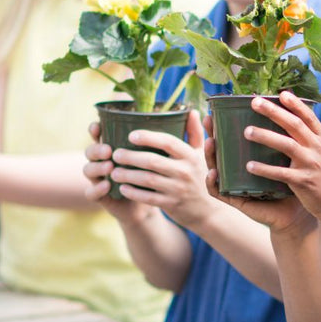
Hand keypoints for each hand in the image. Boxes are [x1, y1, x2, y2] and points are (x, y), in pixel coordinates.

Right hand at [81, 121, 153, 224]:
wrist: (146, 206)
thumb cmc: (150, 177)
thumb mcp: (153, 159)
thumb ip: (154, 144)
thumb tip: (173, 121)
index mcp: (112, 148)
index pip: (98, 135)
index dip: (95, 130)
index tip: (98, 125)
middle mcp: (102, 161)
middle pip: (90, 151)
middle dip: (97, 149)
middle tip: (109, 150)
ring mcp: (98, 179)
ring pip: (88, 170)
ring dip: (97, 167)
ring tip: (109, 167)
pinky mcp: (99, 196)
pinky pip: (91, 192)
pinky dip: (97, 188)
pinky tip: (107, 185)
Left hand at [90, 110, 218, 228]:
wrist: (207, 210)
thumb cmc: (200, 176)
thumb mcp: (201, 155)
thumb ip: (195, 132)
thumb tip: (191, 111)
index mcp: (190, 155)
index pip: (168, 142)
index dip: (148, 137)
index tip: (131, 135)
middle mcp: (185, 171)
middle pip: (153, 161)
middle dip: (130, 157)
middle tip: (115, 154)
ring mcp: (178, 189)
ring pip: (147, 179)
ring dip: (128, 175)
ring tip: (113, 171)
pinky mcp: (171, 204)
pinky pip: (148, 198)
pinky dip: (133, 193)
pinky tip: (122, 188)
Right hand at [201, 111, 315, 237]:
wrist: (297, 211)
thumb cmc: (294, 180)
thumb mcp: (288, 155)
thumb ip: (284, 135)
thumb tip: (289, 103)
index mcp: (248, 156)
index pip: (232, 136)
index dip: (222, 123)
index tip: (216, 109)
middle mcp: (239, 168)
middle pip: (220, 148)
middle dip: (211, 133)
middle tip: (208, 120)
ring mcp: (235, 184)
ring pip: (216, 167)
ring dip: (209, 155)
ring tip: (210, 142)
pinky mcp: (237, 200)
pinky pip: (220, 192)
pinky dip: (213, 183)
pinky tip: (214, 173)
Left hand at [239, 91, 320, 229]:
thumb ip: (314, 139)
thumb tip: (296, 123)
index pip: (309, 116)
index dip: (295, 104)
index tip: (281, 93)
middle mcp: (318, 148)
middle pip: (294, 124)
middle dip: (273, 111)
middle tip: (254, 102)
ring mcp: (311, 164)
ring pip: (286, 145)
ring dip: (265, 136)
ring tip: (247, 131)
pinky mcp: (304, 181)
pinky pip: (280, 173)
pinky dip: (264, 169)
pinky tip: (249, 166)